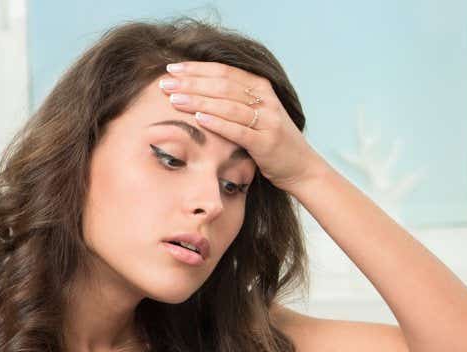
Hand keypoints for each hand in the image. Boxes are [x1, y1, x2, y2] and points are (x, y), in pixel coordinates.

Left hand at [159, 61, 325, 190]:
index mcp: (262, 88)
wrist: (302, 168)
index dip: (196, 68)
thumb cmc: (272, 141)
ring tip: (174, 100)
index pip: (224, 71)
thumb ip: (234, 100)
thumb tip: (195, 89)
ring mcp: (269, 121)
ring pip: (228, 105)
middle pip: (223, 85)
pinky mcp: (267, 143)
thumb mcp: (257, 113)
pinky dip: (218, 123)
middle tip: (165, 84)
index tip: (172, 69)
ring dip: (198, 100)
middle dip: (191, 83)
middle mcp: (266, 101)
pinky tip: (199, 118)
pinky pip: (238, 130)